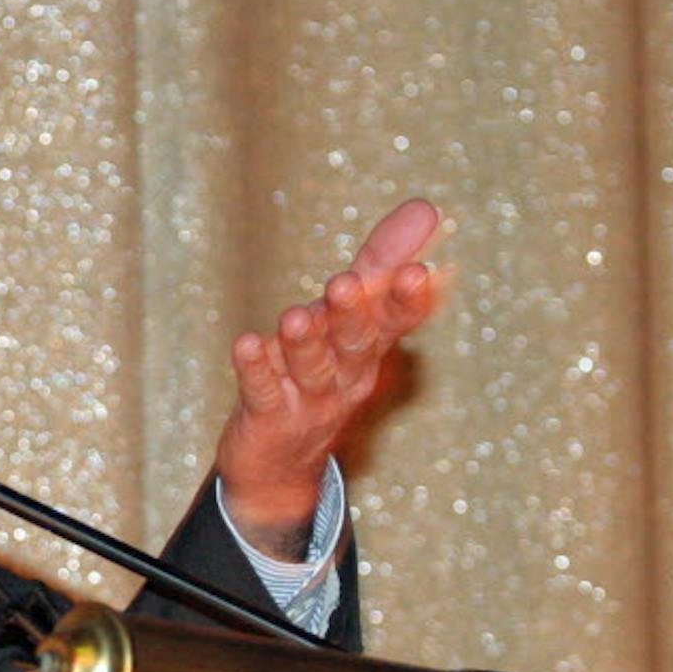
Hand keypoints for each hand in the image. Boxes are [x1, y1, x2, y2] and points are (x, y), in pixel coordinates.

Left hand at [215, 199, 444, 558]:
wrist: (281, 464)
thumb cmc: (321, 372)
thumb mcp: (354, 317)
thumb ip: (383, 262)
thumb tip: (426, 207)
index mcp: (370, 346)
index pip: (397, 321)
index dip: (407, 300)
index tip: (419, 273)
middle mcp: (346, 374)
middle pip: (356, 343)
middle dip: (353, 314)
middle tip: (344, 283)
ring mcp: (308, 399)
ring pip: (311, 368)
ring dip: (304, 342)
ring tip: (294, 315)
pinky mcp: (268, 417)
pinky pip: (263, 391)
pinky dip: (256, 369)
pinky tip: (246, 344)